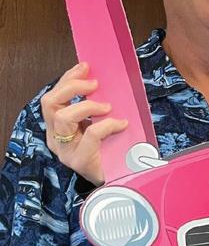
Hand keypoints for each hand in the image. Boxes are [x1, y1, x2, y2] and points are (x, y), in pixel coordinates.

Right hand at [41, 62, 127, 184]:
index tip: (85, 67)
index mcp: (57, 127)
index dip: (67, 79)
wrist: (119, 179)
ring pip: (63, 117)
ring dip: (87, 106)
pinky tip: (121, 124)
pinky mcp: (80, 161)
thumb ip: (95, 107)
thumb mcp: (99, 123)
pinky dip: (108, 124)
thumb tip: (102, 81)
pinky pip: (90, 134)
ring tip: (107, 107)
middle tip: (95, 84)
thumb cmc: (111, 148)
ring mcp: (66, 151)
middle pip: (49, 103)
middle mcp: (56, 138)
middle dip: (72, 87)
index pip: (52, 97)